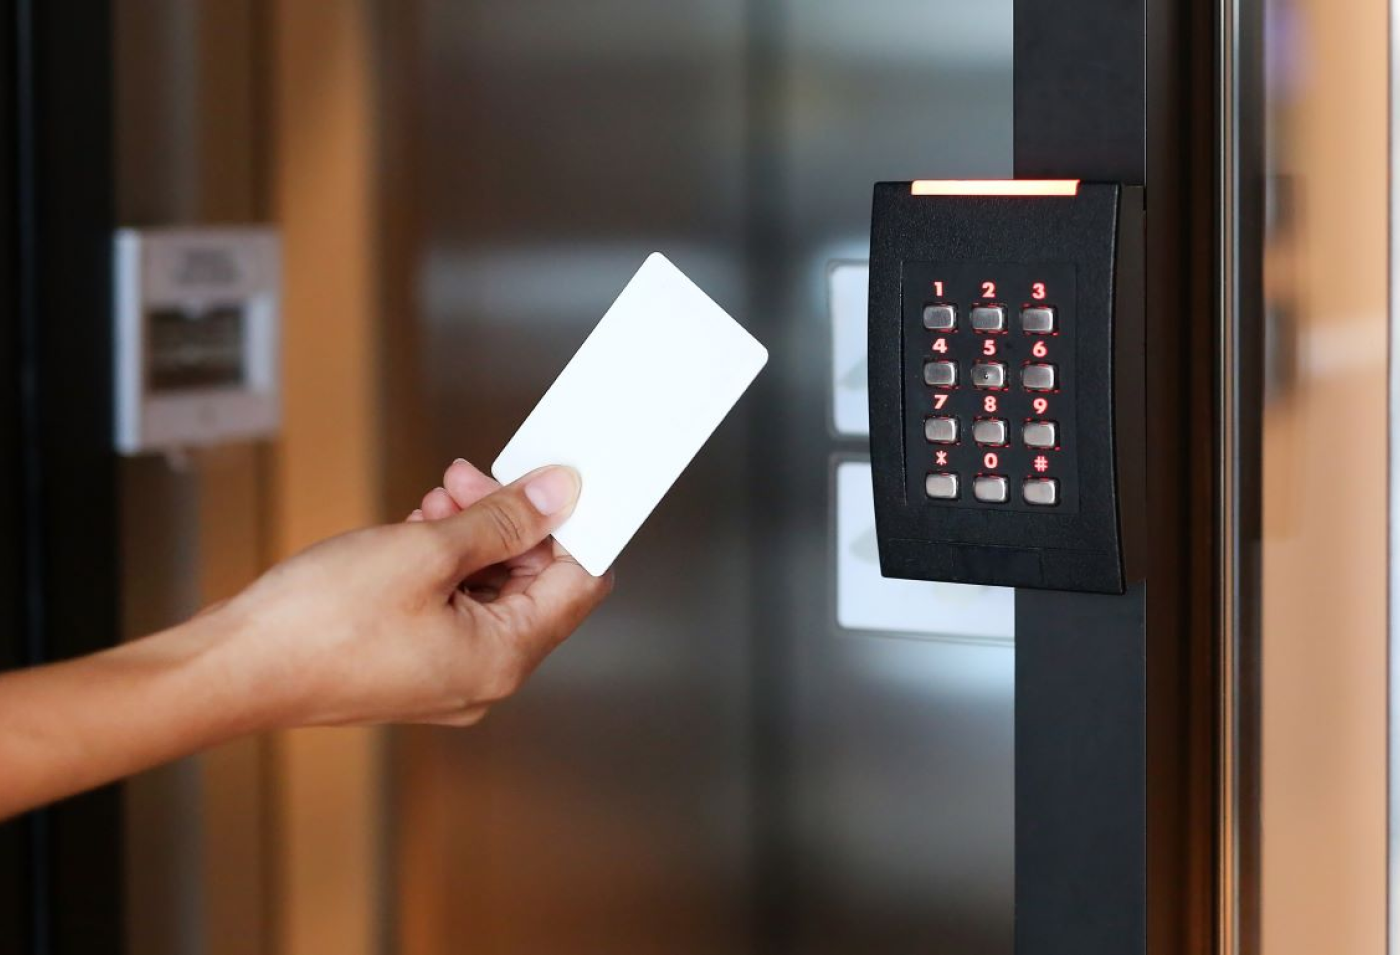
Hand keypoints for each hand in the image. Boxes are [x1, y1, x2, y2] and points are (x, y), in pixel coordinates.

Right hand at [221, 460, 611, 727]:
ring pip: (488, 589)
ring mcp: (445, 672)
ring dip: (473, 536)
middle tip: (472, 480)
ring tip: (437, 499)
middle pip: (533, 584)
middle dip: (511, 524)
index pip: (578, 585)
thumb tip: (558, 496)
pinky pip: (451, 605)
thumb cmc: (317, 625)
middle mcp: (483, 676)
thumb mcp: (425, 551)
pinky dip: (443, 563)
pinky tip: (417, 527)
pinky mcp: (411, 662)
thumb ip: (501, 521)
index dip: (573, 527)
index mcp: (503, 659)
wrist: (232, 669)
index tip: (557, 483)